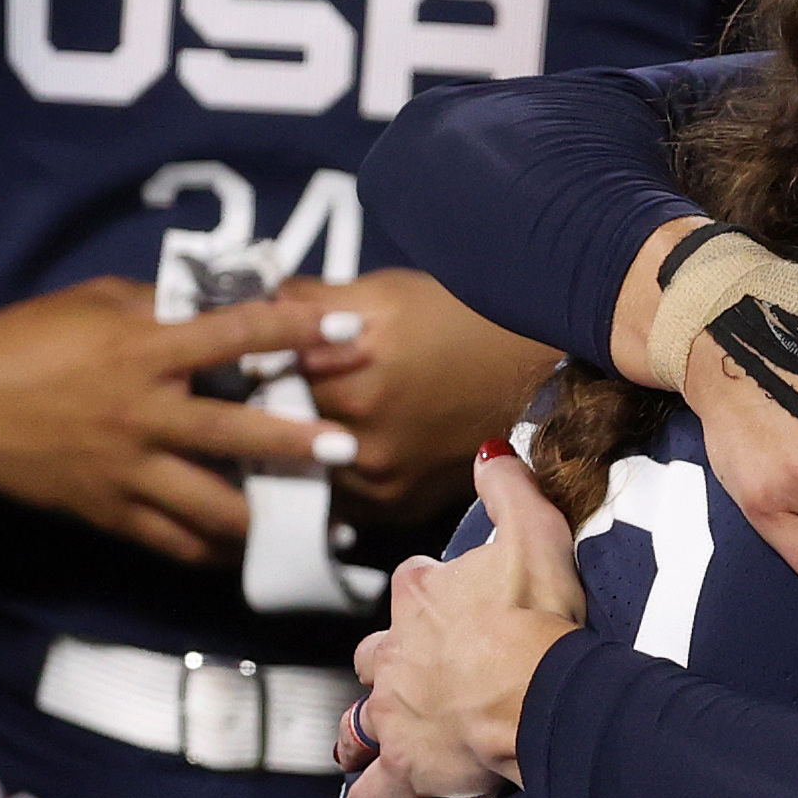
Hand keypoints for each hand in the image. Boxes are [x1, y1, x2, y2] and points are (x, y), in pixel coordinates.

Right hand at [0, 277, 345, 563]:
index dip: (295, 332)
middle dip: (297, 446)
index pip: (234, 336)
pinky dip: (218, 550)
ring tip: (317, 524)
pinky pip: (174, 543)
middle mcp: (141, 414)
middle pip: (235, 436)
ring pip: (212, 508)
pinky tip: (253, 551)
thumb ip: (165, 308)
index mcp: (141, 351)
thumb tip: (232, 301)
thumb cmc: (26, 339)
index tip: (347, 332)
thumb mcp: (97, 303)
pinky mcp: (106, 512)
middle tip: (347, 450)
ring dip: (268, 515)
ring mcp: (125, 470)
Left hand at [285, 268, 559, 515]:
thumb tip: (260, 301)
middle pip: (279, 434)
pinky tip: (344, 447)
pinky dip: (334, 477)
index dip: (258, 367)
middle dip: (274, 410)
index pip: (264, 383)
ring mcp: (383, 483)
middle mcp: (364, 445)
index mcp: (353, 385)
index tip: (257, 360)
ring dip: (299, 449)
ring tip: (312, 419)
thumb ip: (310, 299)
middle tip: (282, 389)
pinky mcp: (401, 506)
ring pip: (306, 470)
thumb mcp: (385, 292)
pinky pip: (342, 499)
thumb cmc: (467, 319)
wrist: (540, 367)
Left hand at [328, 450, 588, 797]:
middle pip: (375, 653)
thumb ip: (508, 487)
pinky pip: (372, 796)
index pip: (415, 585)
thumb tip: (491, 450)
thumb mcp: (533, 532)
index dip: (433, 591)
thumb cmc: (537, 615)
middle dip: (387, 663)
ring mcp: (393, 711)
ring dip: (360, 731)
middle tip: (412, 675)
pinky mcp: (404, 764)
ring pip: (359, 720)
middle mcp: (394, 651)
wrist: (533, 689)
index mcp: (422, 597)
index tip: (455, 598)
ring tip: (363, 743)